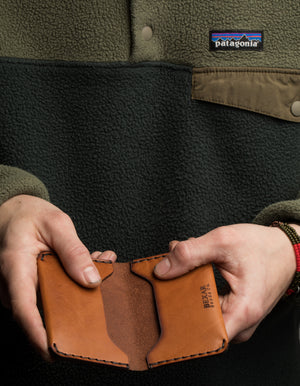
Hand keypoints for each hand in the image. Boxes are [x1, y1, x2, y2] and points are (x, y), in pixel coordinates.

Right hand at [0, 195, 116, 358]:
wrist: (14, 212)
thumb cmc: (29, 215)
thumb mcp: (56, 224)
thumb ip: (73, 251)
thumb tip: (91, 280)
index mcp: (16, 268)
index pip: (25, 310)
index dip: (40, 335)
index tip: (56, 351)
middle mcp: (15, 283)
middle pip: (44, 310)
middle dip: (78, 305)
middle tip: (105, 285)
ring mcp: (22, 286)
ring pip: (53, 300)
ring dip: (80, 287)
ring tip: (103, 262)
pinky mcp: (32, 284)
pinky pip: (54, 290)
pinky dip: (75, 278)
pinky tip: (94, 261)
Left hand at [154, 223, 296, 342]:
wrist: (285, 249)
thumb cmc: (262, 247)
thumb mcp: (223, 241)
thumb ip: (189, 254)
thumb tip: (163, 270)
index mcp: (243, 311)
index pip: (204, 336)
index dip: (180, 323)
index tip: (165, 306)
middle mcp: (242, 322)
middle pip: (199, 324)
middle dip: (180, 298)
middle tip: (172, 275)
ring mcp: (239, 320)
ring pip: (202, 315)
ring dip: (189, 292)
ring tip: (186, 269)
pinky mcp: (236, 313)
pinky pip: (210, 309)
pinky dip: (198, 291)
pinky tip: (194, 272)